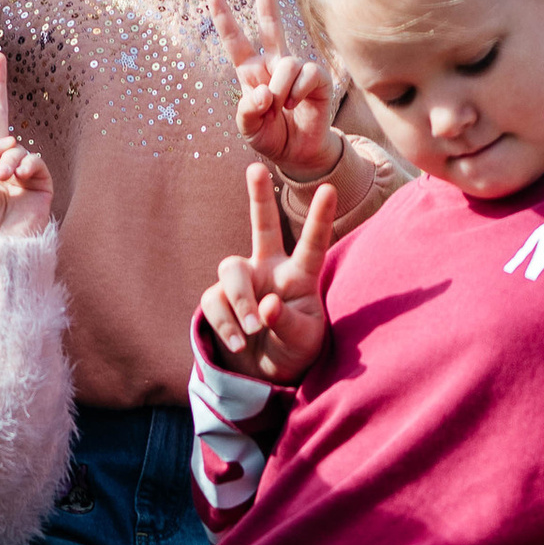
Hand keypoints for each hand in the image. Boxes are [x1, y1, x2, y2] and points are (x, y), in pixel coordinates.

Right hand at [199, 164, 337, 384]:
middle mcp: (270, 270)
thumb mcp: (303, 342)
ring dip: (240, 300)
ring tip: (253, 330)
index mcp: (299, 276)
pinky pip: (214, 302)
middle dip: (257, 198)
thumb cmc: (293, 351)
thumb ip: (287, 322)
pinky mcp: (218, 300)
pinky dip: (226, 323)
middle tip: (254, 169)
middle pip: (261, 227)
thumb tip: (265, 305)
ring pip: (230, 270)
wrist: (264, 375)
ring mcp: (243, 283)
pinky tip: (239, 342)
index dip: (319, 218)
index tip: (330, 188)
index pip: (311, 244)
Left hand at [206, 0, 340, 185]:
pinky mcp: (317, 76)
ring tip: (283, 108)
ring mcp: (296, 67)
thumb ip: (248, 112)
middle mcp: (273, 63)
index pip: (235, 40)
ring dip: (280, 90)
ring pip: (285, 63)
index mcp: (251, 72)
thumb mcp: (249, 129)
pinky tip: (298, 105)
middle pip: (269, 20)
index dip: (223, 16)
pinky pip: (305, 73)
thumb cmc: (273, 138)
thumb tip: (264, 92)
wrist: (300, 154)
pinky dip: (298, 92)